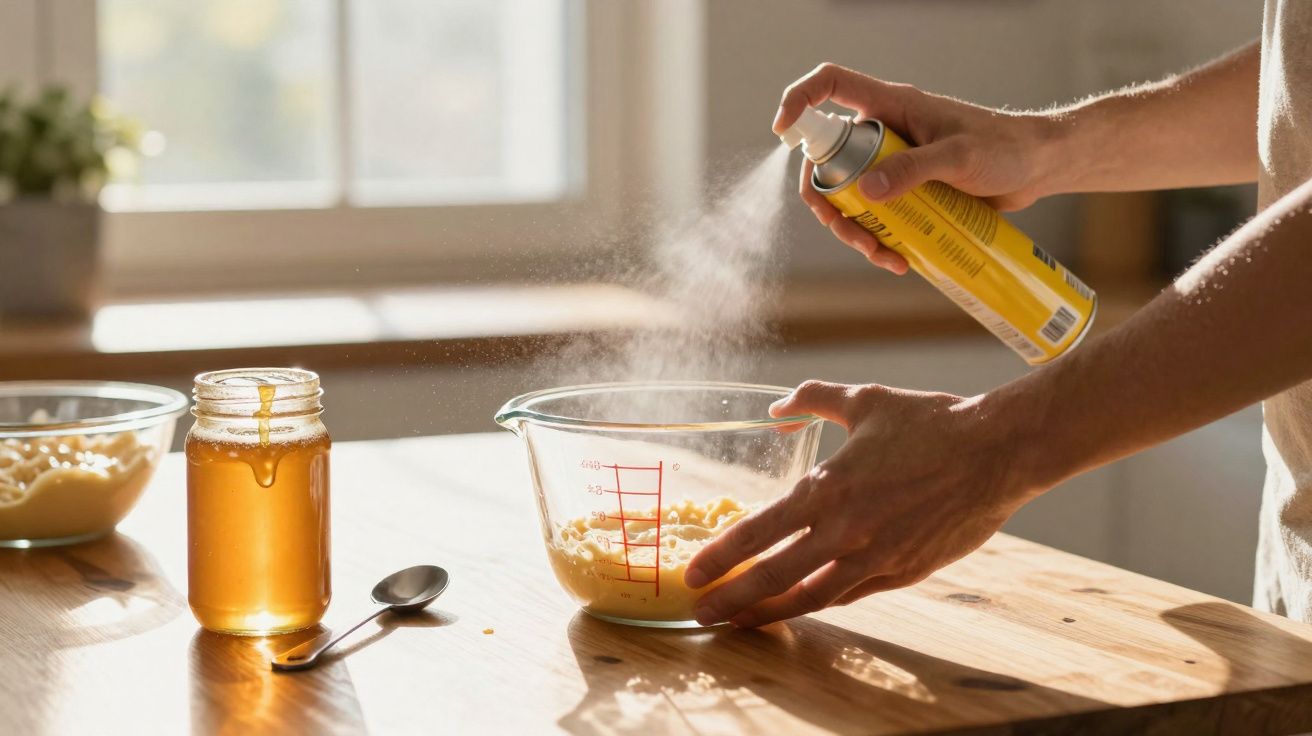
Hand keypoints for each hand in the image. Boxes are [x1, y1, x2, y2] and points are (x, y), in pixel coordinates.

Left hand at [684, 380, 1040, 627]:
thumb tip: (776, 404)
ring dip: (770, 613)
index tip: (692, 572)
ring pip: (810, 597)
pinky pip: (851, 595)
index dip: (720, 556)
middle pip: (773, 576)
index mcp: (829, 487)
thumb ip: (812, 398)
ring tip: (741, 622)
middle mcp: (846, 530)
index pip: (758, 532)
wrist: (998, 451)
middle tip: (700, 612)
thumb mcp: (865, 399)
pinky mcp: (905, 572)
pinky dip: (820, 602)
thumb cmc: (931, 421)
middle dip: (731, 598)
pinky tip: (800, 604)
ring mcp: (876, 558)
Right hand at [775, 63, 1063, 272]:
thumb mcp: (960, 158)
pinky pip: (875, 216)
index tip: (783, 132)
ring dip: (854, 231)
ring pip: (848, 197)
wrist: (1037, 167)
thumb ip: (914, 169)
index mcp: (890, 106)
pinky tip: (899, 260)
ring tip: (883, 257)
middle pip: (827, 161)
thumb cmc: (1005, 148)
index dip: (799, 101)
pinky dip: (879, 240)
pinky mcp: (905, 190)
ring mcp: (892, 162)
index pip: (830, 86)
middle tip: (849, 233)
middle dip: (828, 203)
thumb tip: (865, 192)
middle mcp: (883, 131)